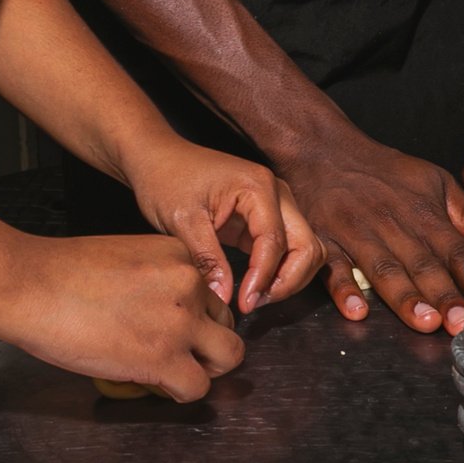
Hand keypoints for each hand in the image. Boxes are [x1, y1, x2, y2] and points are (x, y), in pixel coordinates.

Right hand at [0, 234, 244, 401]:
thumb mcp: (127, 257)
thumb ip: (157, 281)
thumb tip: (162, 313)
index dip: (195, 315)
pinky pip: (198, 388)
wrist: (31, 285)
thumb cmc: (62, 272)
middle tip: (176, 353)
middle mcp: (189, 283)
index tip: (172, 327)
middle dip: (205, 342)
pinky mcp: (164, 357)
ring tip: (174, 371)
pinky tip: (158, 385)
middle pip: (225, 323)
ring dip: (204, 368)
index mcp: (179, 254)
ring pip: (228, 357)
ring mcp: (180, 320)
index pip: (211, 292)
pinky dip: (181, 392)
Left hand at [125, 137, 323, 313]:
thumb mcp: (183, 220)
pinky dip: (278, 272)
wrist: (157, 158)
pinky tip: (253, 287)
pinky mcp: (264, 218)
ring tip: (254, 298)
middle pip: (306, 246)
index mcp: (258, 187)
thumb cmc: (167, 179)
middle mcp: (276, 193)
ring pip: (303, 250)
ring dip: (288, 278)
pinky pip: (287, 250)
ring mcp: (274, 205)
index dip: (263, 278)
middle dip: (287, 281)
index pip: (276, 242)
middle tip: (254, 303)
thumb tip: (225, 298)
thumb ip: (208, 260)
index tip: (244, 304)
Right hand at [279, 136, 463, 334]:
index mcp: (423, 214)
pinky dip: (343, 289)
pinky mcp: (325, 239)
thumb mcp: (434, 183)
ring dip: (403, 296)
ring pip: (383, 268)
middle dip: (441, 294)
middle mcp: (392, 224)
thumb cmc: (385, 172)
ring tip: (423, 321)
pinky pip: (333, 266)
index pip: (453, 249)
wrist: (324, 149)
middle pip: (420, 263)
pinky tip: (356, 310)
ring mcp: (357, 233)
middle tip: (459, 324)